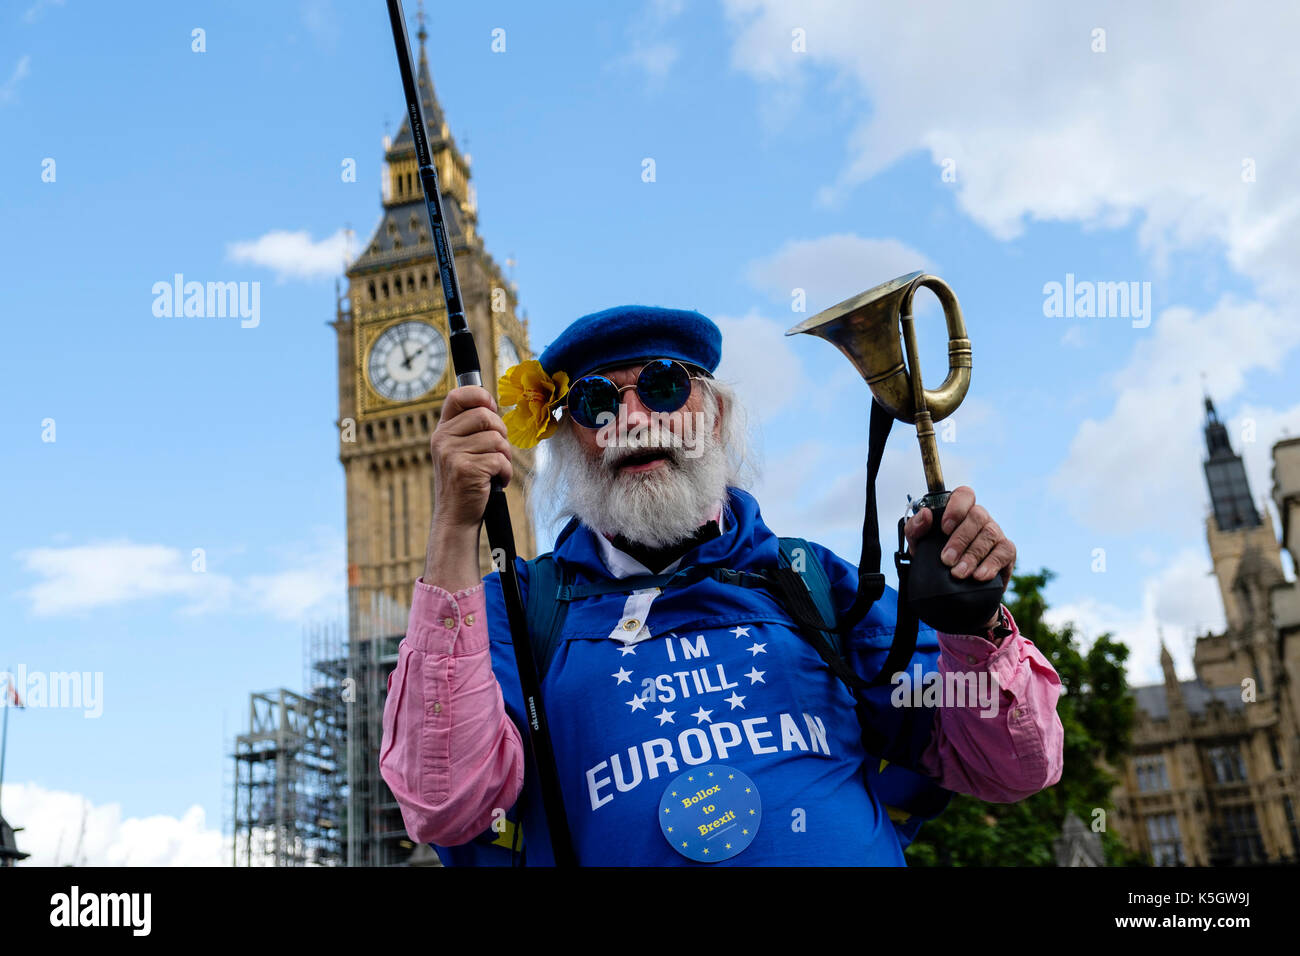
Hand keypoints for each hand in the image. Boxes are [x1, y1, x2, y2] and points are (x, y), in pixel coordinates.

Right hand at [430, 385, 512, 531]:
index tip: (491, 408)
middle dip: (501, 432)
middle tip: (498, 451)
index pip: (457, 396)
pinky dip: (505, 472)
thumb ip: (469, 428)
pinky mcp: (466, 469)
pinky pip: (500, 460)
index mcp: (442, 430)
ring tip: (495, 469)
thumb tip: (491, 405)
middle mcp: (443, 439)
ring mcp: (452, 454)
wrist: (456, 517)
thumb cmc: (466, 482)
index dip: (480, 396)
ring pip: (496, 439)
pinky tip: (496, 480)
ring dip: (504, 456)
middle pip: (485, 416)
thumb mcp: (459, 450)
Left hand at [904, 485, 1014, 625]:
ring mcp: (995, 533)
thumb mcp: (919, 543)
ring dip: (972, 555)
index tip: (944, 529)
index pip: (964, 495)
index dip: (956, 508)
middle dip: (960, 539)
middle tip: (946, 560)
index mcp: (960, 510)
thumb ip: (916, 528)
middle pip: (977, 516)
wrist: (949, 586)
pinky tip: (979, 576)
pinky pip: (1004, 552)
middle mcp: (980, 518)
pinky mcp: (1006, 551)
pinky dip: (990, 565)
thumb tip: (925, 514)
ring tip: (958, 573)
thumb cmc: (935, 557)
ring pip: (989, 535)